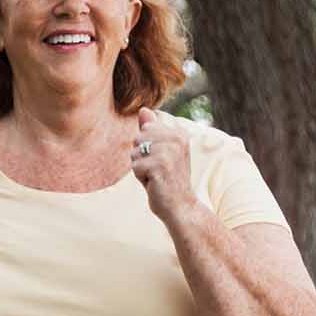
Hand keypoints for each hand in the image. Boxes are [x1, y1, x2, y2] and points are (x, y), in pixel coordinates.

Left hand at [131, 108, 193, 223]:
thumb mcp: (160, 151)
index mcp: (179, 133)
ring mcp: (169, 152)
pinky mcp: (160, 166)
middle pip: (138, 139)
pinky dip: (140, 177)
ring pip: (135, 153)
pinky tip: (154, 183)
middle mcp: (176, 139)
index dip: (147, 148)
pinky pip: (135, 166)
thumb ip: (152, 130)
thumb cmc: (167, 179)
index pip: (145, 129)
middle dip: (141, 157)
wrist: (180, 205)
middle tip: (157, 170)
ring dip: (140, 168)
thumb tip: (143, 109)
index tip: (161, 161)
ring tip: (156, 176)